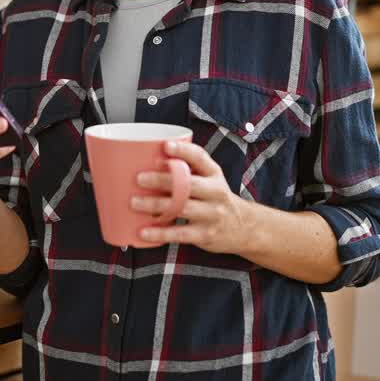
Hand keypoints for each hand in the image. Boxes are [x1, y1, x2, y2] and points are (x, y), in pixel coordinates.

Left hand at [132, 141, 252, 253]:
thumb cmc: (216, 199)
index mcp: (214, 174)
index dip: (183, 150)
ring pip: (181, 208)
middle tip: (139, 178)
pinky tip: (144, 231)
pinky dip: (160, 233)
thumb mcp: (211, 178)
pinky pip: (180, 234)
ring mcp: (211, 214)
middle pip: (188, 184)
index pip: (200, 157)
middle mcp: (215, 192)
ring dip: (155, 205)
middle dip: (162, 180)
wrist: (244, 228)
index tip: (165, 146)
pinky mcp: (205, 234)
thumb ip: (189, 168)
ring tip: (134, 202)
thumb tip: (148, 158)